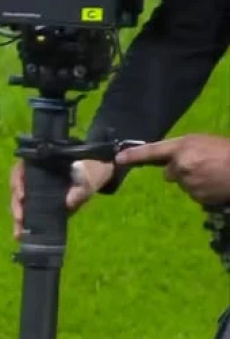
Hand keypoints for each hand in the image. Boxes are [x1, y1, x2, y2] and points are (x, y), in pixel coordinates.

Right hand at [9, 159, 113, 237]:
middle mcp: (31, 176)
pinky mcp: (39, 203)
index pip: (20, 171)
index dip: (17, 183)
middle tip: (20, 219)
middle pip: (17, 190)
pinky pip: (29, 212)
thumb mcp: (88, 175)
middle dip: (16, 206)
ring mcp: (34, 191)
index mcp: (38, 163)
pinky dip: (26, 223)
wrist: (95, 174)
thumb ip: (81, 187)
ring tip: (19, 234)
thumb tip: (68, 203)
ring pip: (20, 203)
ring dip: (18, 218)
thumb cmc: (90, 169)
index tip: (22, 196)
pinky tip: (23, 235)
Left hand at [115, 134, 229, 205]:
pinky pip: (193, 194)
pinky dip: (202, 190)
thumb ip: (182, 150)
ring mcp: (188, 183)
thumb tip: (168, 161)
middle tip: (202, 165)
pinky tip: (215, 184)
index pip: (152, 151)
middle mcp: (180, 165)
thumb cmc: (226, 151)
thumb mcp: (203, 142)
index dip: (134, 155)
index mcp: (183, 147)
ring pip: (182, 184)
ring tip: (213, 173)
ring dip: (192, 180)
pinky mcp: (197, 196)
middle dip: (179, 171)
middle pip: (169, 173)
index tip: (118, 158)